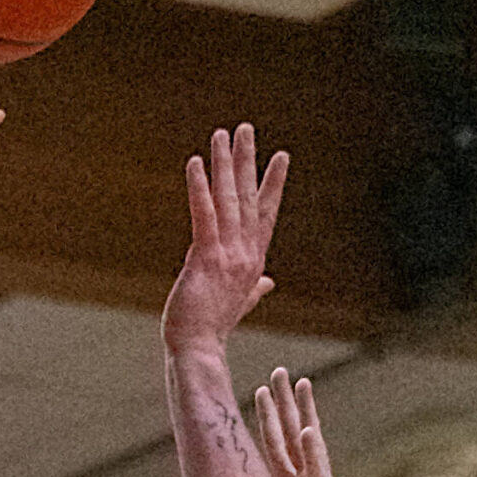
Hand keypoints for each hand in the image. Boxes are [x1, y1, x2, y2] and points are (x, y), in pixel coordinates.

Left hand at [162, 123, 287, 353]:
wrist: (198, 348)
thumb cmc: (212, 327)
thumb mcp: (239, 302)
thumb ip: (255, 288)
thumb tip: (269, 282)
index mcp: (253, 261)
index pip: (266, 214)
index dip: (273, 184)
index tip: (281, 156)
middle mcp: (244, 253)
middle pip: (249, 198)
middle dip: (248, 161)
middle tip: (246, 128)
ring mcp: (227, 255)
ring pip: (229, 200)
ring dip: (226, 164)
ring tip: (222, 133)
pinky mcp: (204, 258)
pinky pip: (203, 215)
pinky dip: (199, 187)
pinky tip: (195, 163)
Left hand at [253, 369, 352, 476]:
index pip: (280, 453)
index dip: (272, 422)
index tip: (263, 391)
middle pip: (296, 443)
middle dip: (288, 406)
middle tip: (282, 371)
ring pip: (309, 453)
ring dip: (303, 417)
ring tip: (299, 385)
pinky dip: (314, 457)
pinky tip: (307, 431)